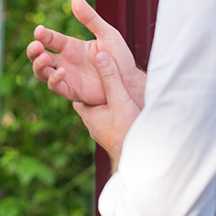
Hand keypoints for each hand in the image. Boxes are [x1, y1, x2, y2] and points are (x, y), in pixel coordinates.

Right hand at [26, 0, 144, 106]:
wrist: (130, 82)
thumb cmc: (120, 58)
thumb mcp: (107, 34)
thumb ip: (91, 18)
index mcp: (71, 47)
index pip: (50, 39)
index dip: (42, 35)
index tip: (39, 31)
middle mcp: (65, 61)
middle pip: (39, 56)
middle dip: (33, 51)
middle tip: (36, 47)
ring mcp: (67, 77)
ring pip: (42, 72)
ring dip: (39, 65)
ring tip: (44, 58)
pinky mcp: (71, 91)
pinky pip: (56, 86)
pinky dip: (54, 79)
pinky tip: (62, 71)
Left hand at [73, 51, 140, 171]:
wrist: (143, 161)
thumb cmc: (128, 132)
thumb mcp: (119, 100)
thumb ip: (111, 78)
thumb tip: (100, 55)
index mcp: (86, 112)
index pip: (73, 88)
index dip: (72, 74)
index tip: (76, 61)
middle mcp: (91, 121)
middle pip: (85, 95)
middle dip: (89, 82)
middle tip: (93, 66)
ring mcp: (101, 127)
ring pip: (97, 104)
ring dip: (102, 93)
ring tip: (112, 81)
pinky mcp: (112, 131)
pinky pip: (108, 112)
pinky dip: (111, 102)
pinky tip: (121, 97)